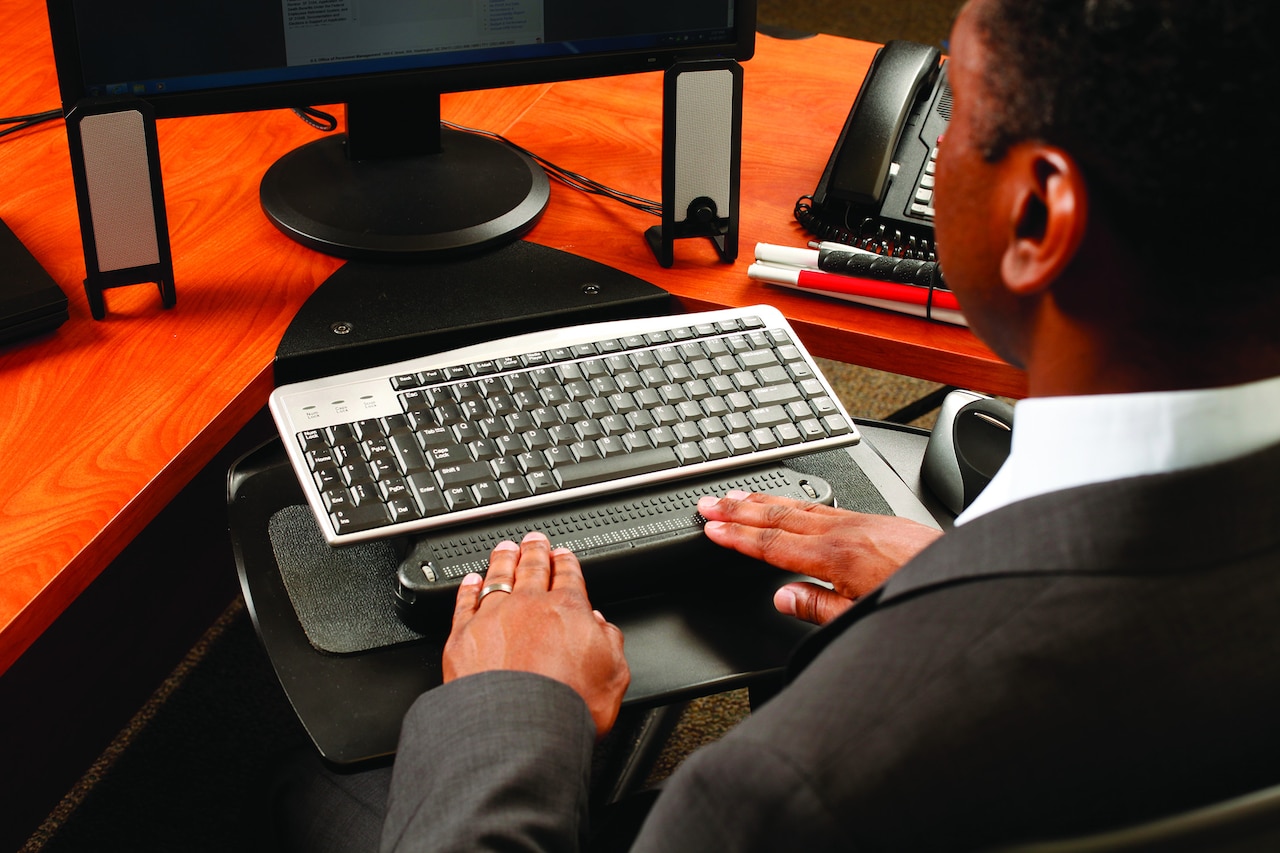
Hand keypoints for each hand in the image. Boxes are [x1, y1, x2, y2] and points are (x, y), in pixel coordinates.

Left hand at [443, 531, 630, 736]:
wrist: (518, 728)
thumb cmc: (566, 707)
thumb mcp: (614, 675)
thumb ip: (610, 642)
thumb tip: (603, 626)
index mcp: (568, 611)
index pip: (569, 576)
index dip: (567, 562)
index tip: (563, 555)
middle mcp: (529, 606)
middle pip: (532, 569)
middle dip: (536, 552)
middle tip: (535, 540)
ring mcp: (493, 617)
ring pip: (498, 577)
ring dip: (503, 560)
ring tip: (505, 549)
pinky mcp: (464, 636)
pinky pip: (465, 602)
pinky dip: (468, 589)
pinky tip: (470, 582)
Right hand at [697, 490, 942, 625]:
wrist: (963, 580)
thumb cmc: (915, 599)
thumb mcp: (860, 617)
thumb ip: (817, 607)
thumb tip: (782, 598)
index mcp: (833, 558)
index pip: (771, 545)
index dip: (737, 537)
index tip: (712, 529)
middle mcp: (844, 532)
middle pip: (779, 516)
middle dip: (739, 509)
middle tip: (709, 503)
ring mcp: (860, 521)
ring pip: (801, 505)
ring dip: (765, 500)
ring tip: (738, 496)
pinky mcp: (877, 519)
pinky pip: (825, 505)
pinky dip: (798, 501)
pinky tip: (791, 502)